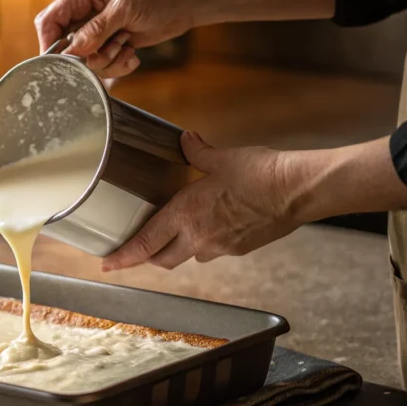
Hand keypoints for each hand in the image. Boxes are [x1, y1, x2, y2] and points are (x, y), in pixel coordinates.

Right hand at [34, 0, 197, 78]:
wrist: (185, 3)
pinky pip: (102, 66)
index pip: (48, 23)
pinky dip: (117, 65)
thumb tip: (73, 50)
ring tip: (126, 45)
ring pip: (85, 61)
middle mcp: (84, 15)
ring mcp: (96, 32)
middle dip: (88, 56)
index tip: (62, 63)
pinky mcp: (109, 45)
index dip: (49, 45)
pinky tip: (132, 52)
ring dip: (107, 61)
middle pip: (65, 48)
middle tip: (110, 49)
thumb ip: (96, 30)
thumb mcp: (125, 9)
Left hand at [102, 132, 300, 270]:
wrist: (298, 190)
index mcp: (185, 215)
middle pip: (162, 259)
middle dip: (149, 257)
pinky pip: (215, 251)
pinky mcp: (240, 249)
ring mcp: (220, 247)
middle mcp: (198, 237)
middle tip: (140, 250)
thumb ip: (198, 153)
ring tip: (181, 232)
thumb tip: (187, 140)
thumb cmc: (260, 173)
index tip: (107, 265)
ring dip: (180, 249)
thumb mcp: (222, 158)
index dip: (123, 257)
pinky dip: (207, 242)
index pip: (144, 244)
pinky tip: (215, 225)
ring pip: (189, 256)